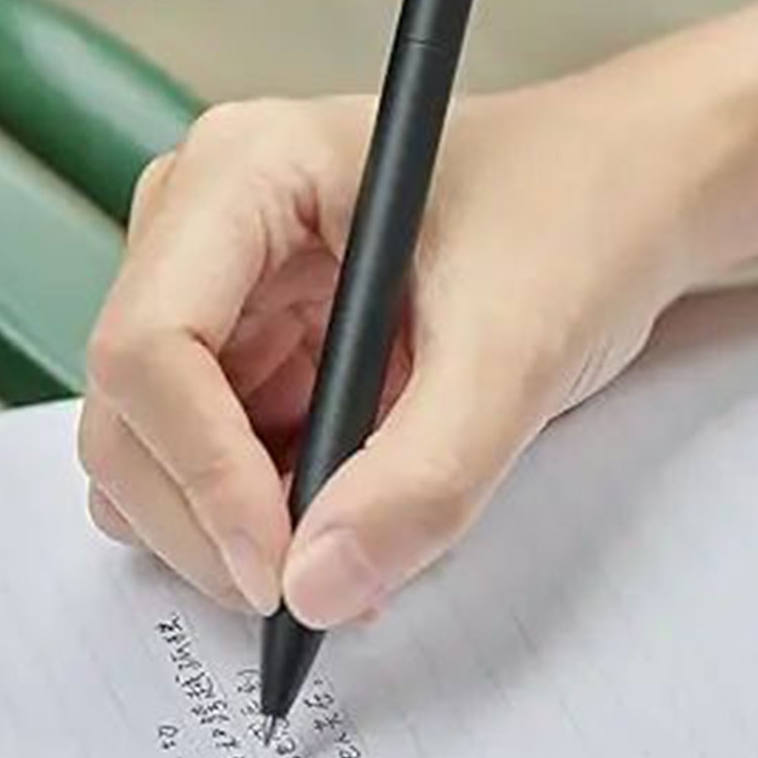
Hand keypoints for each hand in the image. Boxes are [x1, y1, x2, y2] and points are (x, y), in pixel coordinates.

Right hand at [76, 51, 749, 625]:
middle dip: (207, 517)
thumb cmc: (576, 212)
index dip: (199, 470)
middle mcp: (208, 221)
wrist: (626, 196)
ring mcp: (223, 286)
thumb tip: (317, 589)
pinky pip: (208, 454)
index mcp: (247, 168)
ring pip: (151, 445)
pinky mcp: (252, 342)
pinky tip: (341, 512)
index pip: (152, 340)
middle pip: (130, 405)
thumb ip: (425, 472)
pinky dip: (255, 512)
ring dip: (226, 525)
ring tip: (348, 540)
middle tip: (318, 585)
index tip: (279, 570)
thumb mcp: (517, 341)